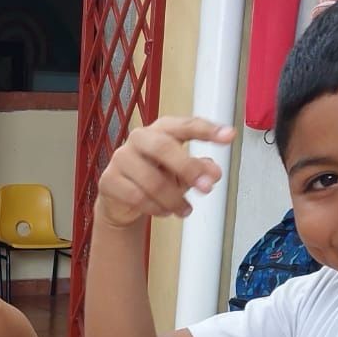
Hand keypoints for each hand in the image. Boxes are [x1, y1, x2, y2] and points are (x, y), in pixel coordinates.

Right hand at [95, 116, 234, 228]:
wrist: (123, 200)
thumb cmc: (156, 177)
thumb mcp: (183, 174)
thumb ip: (201, 169)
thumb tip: (214, 172)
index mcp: (161, 130)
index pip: (185, 125)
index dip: (207, 130)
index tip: (229, 136)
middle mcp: (139, 138)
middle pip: (164, 147)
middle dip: (188, 168)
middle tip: (206, 187)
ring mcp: (121, 158)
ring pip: (152, 180)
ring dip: (174, 199)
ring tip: (185, 210)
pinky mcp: (109, 180)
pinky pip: (138, 197)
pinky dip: (156, 208)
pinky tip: (164, 211)